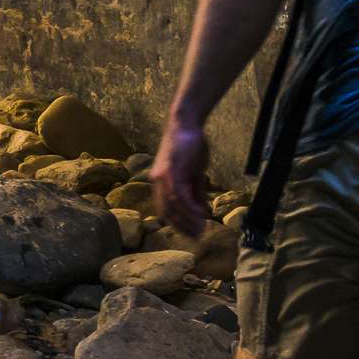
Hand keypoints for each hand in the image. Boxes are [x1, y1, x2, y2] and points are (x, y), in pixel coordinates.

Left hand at [156, 113, 214, 237]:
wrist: (186, 122)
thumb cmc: (190, 146)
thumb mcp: (194, 173)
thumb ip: (195, 191)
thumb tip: (201, 211)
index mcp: (160, 183)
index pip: (165, 211)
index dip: (178, 224)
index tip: (192, 234)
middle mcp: (157, 182)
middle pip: (166, 212)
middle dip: (183, 226)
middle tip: (198, 235)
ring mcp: (162, 176)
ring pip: (172, 206)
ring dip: (187, 219)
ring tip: (201, 227)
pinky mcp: (171, 170)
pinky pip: (177, 194)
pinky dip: (188, 207)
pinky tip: (199, 213)